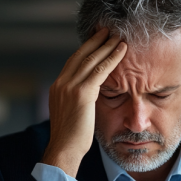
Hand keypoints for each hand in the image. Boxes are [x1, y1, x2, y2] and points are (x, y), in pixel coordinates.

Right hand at [43, 28, 126, 176]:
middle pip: (80, 55)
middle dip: (95, 41)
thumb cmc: (72, 139)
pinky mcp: (82, 93)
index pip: (73, 62)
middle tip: (107, 30)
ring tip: (117, 36)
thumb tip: (89, 96)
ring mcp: (70, 87)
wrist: (64, 149)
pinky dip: (112, 58)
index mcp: (58, 87)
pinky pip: (100, 71)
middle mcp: (61, 83)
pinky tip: (122, 51)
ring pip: (91, 60)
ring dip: (106, 46)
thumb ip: (78, 100)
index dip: (85, 49)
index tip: (97, 40)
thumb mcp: (72, 113)